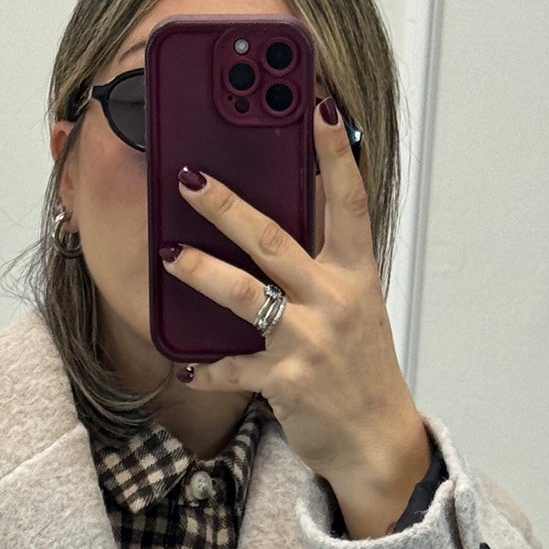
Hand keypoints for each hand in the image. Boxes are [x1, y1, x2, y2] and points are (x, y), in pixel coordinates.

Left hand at [164, 100, 434, 532]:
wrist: (378, 442)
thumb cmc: (361, 370)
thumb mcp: (356, 308)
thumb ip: (325, 266)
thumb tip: (284, 223)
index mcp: (356, 274)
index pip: (348, 201)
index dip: (334, 154)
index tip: (319, 107)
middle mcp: (334, 300)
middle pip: (273, 239)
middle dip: (228, 206)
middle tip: (191, 178)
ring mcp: (310, 340)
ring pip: (246, 295)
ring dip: (202, 272)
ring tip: (170, 255)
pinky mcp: (287, 381)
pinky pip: (235, 368)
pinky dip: (207, 369)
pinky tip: (183, 366)